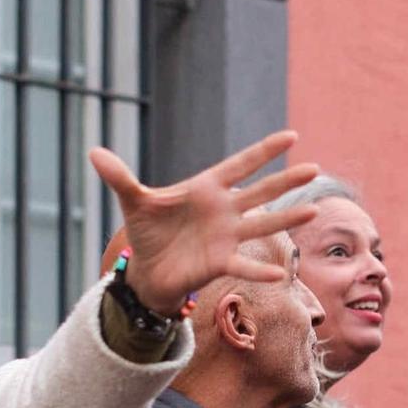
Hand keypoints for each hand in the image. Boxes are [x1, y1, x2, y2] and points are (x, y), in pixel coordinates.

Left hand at [89, 130, 319, 315]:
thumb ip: (120, 178)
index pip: (240, 165)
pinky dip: (259, 269)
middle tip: (314, 167)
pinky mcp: (220, 262)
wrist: (148, 269)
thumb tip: (93, 153)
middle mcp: (224, 211)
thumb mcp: (133, 202)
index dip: (263, 151)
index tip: (290, 135)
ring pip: (262, 225)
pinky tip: (281, 272)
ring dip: (287, 217)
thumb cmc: (148, 231)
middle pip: (261, 192)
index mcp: (207, 189)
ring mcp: (226, 237)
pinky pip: (244, 264)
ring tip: (313, 211)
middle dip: (286, 180)